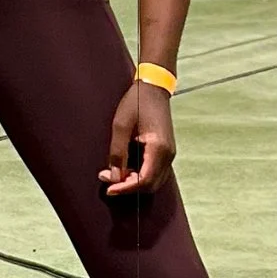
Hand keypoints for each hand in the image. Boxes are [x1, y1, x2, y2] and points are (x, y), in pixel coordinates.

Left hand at [101, 79, 175, 196]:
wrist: (153, 88)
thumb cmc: (136, 102)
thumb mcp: (120, 126)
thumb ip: (117, 153)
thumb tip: (114, 177)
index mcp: (159, 148)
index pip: (144, 180)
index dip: (126, 188)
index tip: (109, 189)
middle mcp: (168, 155)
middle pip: (151, 185)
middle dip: (129, 187)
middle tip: (108, 180)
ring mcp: (169, 154)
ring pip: (153, 181)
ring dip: (134, 183)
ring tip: (114, 173)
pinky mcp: (165, 152)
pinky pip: (154, 172)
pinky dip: (140, 176)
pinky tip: (125, 168)